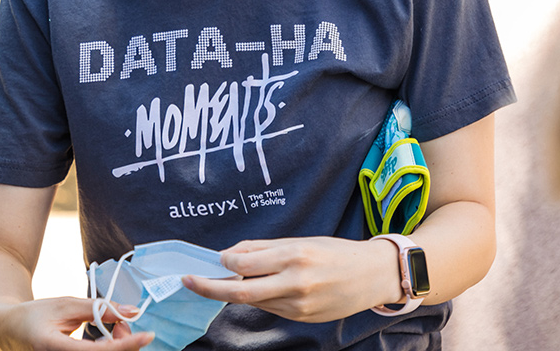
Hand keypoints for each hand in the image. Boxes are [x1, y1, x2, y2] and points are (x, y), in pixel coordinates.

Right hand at [0, 296, 153, 350]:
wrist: (7, 331)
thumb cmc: (33, 315)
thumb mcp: (65, 304)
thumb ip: (98, 308)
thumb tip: (131, 311)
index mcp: (51, 348)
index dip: (126, 344)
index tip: (147, 334)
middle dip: (123, 342)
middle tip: (123, 319)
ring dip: (116, 347)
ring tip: (112, 326)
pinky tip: (104, 339)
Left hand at [182, 237, 399, 322]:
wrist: (372, 276)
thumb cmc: (335, 252)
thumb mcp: (300, 241)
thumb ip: (263, 248)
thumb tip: (230, 254)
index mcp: (293, 255)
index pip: (243, 262)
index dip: (222, 261)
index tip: (212, 258)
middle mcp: (295, 282)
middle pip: (239, 290)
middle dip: (208, 287)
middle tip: (188, 280)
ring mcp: (298, 305)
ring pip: (254, 300)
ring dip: (235, 290)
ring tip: (225, 279)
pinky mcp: (302, 319)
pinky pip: (270, 307)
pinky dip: (259, 297)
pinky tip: (261, 287)